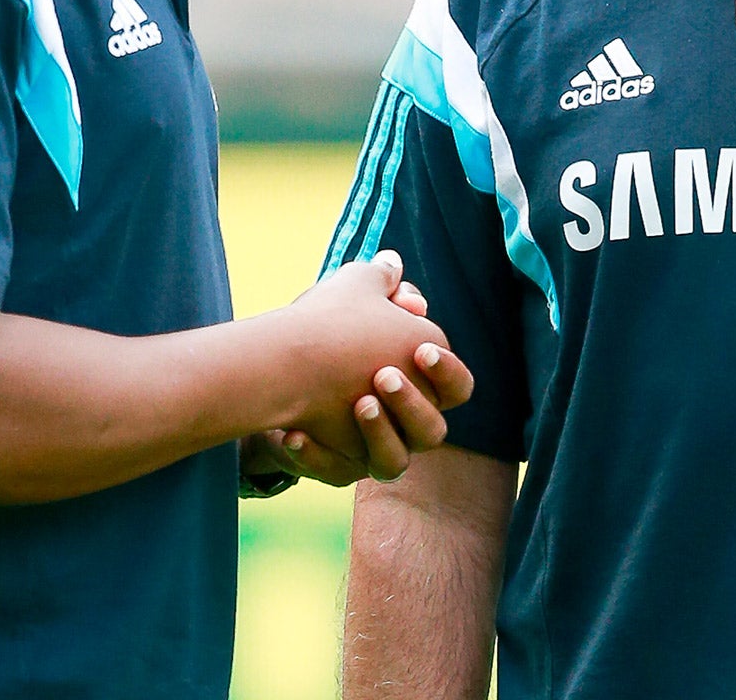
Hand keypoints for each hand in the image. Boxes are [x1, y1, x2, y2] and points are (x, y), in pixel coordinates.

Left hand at [280, 251, 474, 477]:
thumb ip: (380, 286)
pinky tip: (294, 434)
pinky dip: (316, 456)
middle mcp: (403, 424)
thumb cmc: (327, 329)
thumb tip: (392, 264)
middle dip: (412, 405)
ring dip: (379, 433)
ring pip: (392, 463)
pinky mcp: (335, 467)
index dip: (447, 372)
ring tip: (357, 403)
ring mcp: (370, 450)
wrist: (279, 367)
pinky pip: (334, 471)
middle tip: (383, 375)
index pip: (457, 388)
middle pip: (432, 432)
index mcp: (420, 383)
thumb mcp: (351, 299)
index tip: (421, 349)